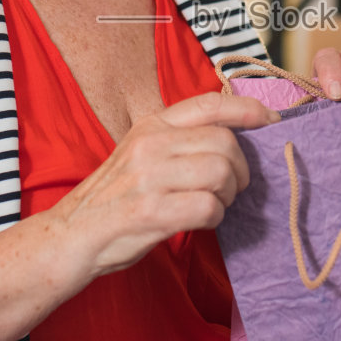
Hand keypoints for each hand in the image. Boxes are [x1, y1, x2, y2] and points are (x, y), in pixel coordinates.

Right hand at [51, 92, 277, 278]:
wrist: (71, 235)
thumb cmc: (114, 197)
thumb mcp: (140, 153)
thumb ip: (179, 140)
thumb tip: (234, 138)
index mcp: (150, 124)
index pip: (210, 104)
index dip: (247, 109)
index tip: (270, 121)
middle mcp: (150, 144)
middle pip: (225, 143)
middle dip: (241, 169)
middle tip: (234, 187)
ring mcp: (149, 177)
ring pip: (221, 174)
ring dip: (229, 195)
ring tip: (214, 204)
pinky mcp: (151, 212)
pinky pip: (208, 208)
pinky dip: (214, 217)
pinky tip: (200, 221)